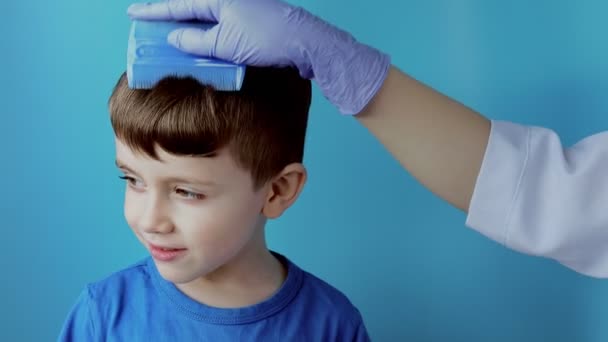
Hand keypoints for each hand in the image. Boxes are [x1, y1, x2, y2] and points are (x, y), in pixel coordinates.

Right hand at [128, 0, 389, 113]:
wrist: (306, 45)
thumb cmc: (266, 40)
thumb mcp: (225, 44)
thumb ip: (197, 41)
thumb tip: (174, 37)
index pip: (179, 5)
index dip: (155, 11)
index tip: (134, 13)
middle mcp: (231, 0)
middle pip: (193, 9)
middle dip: (172, 19)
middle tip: (151, 25)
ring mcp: (244, 10)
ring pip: (209, 20)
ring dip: (192, 30)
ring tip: (173, 39)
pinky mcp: (254, 23)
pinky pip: (223, 28)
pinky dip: (210, 37)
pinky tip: (205, 47)